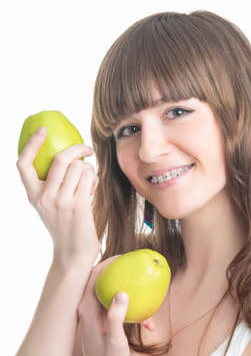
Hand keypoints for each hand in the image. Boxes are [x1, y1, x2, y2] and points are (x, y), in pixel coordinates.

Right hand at [16, 127, 99, 269]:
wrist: (74, 253)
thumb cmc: (66, 224)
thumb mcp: (51, 204)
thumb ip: (53, 184)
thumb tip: (70, 155)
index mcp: (33, 195)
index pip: (23, 165)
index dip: (31, 144)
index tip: (43, 130)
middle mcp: (43, 197)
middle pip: (60, 159)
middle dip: (78, 149)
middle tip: (87, 150)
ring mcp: (60, 202)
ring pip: (79, 167)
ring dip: (89, 170)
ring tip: (89, 182)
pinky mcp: (78, 206)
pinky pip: (89, 178)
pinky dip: (94, 179)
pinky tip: (93, 188)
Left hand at [77, 255, 154, 355]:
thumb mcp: (114, 341)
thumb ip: (116, 318)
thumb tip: (122, 293)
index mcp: (87, 309)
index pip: (93, 276)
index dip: (106, 263)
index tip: (123, 257)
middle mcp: (88, 309)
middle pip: (100, 280)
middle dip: (117, 271)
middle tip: (133, 265)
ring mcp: (95, 316)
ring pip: (110, 293)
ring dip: (129, 292)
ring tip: (146, 292)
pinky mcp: (102, 323)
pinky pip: (117, 307)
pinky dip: (132, 310)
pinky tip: (149, 323)